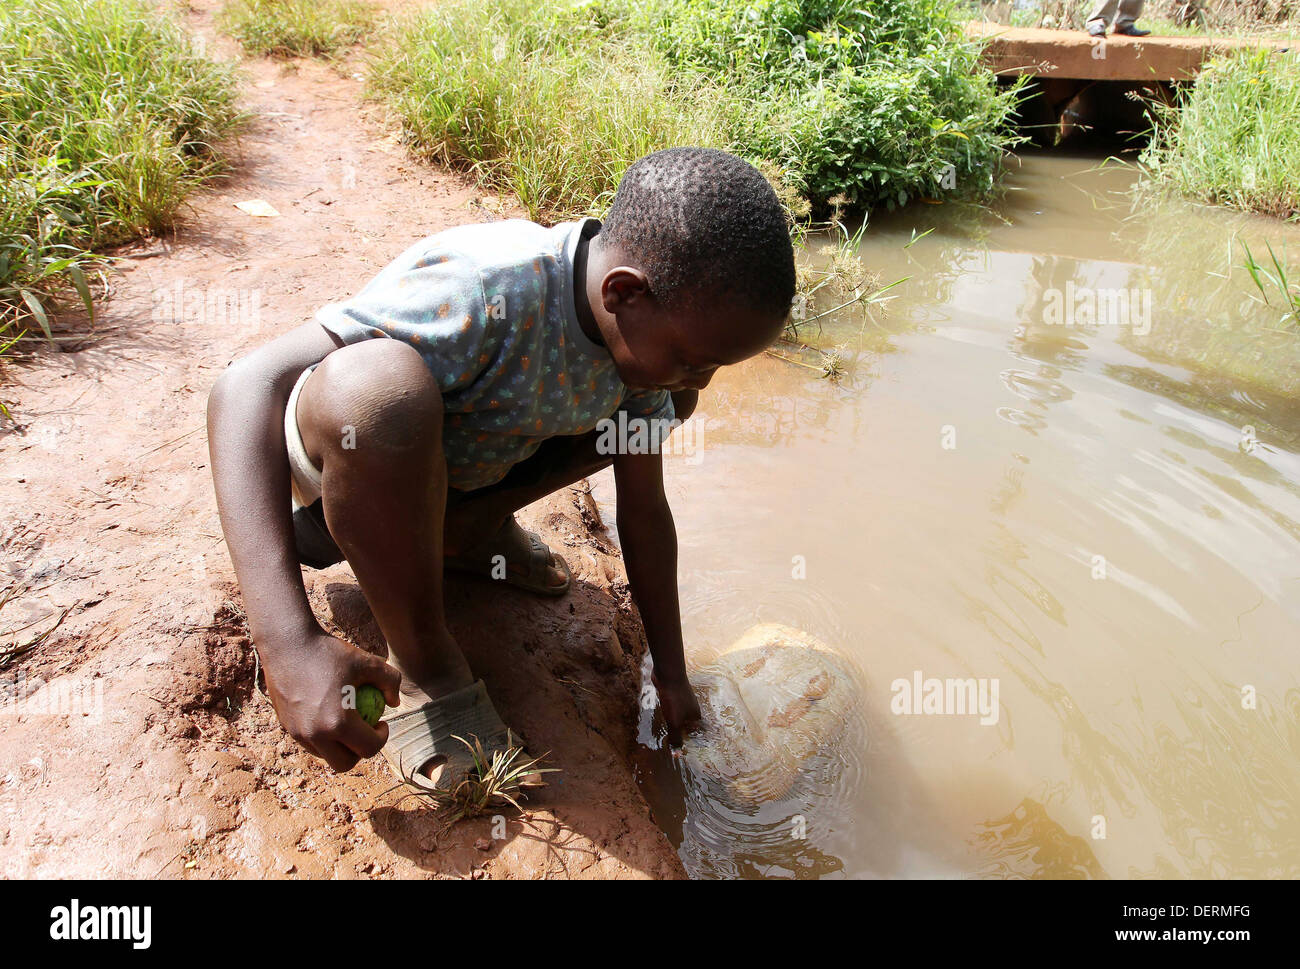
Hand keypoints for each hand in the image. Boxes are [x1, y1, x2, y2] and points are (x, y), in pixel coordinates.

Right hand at [258, 628, 401, 771]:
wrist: (287, 645)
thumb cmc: (330, 652)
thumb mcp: (368, 662)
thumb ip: (390, 681)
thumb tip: (394, 703)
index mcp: (337, 723)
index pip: (368, 749)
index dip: (382, 738)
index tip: (382, 722)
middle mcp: (315, 735)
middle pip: (345, 763)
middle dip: (360, 751)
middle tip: (366, 730)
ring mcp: (297, 733)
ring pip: (325, 756)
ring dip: (340, 746)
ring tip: (348, 722)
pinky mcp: (286, 727)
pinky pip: (310, 743)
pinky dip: (323, 738)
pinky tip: (329, 714)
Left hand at [653, 671, 701, 747]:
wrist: (669, 675)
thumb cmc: (674, 700)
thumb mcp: (674, 722)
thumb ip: (676, 737)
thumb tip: (677, 755)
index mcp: (695, 716)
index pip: (696, 732)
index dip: (690, 740)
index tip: (685, 749)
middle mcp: (691, 708)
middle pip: (688, 723)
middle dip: (683, 732)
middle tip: (675, 742)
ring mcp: (683, 700)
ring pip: (680, 714)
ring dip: (675, 721)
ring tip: (669, 730)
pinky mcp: (673, 694)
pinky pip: (672, 706)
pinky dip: (669, 712)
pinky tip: (664, 714)